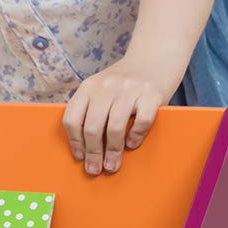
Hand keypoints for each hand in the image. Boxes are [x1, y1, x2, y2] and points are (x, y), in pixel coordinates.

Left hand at [62, 56, 172, 175]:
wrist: (154, 58)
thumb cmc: (124, 83)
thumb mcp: (101, 89)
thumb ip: (92, 109)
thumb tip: (85, 148)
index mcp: (89, 87)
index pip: (72, 117)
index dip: (74, 141)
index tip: (80, 157)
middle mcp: (107, 86)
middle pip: (92, 126)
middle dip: (93, 153)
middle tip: (95, 169)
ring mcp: (130, 89)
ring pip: (114, 127)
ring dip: (113, 152)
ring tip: (112, 165)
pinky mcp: (151, 94)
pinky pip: (141, 122)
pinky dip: (135, 136)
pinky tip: (132, 144)